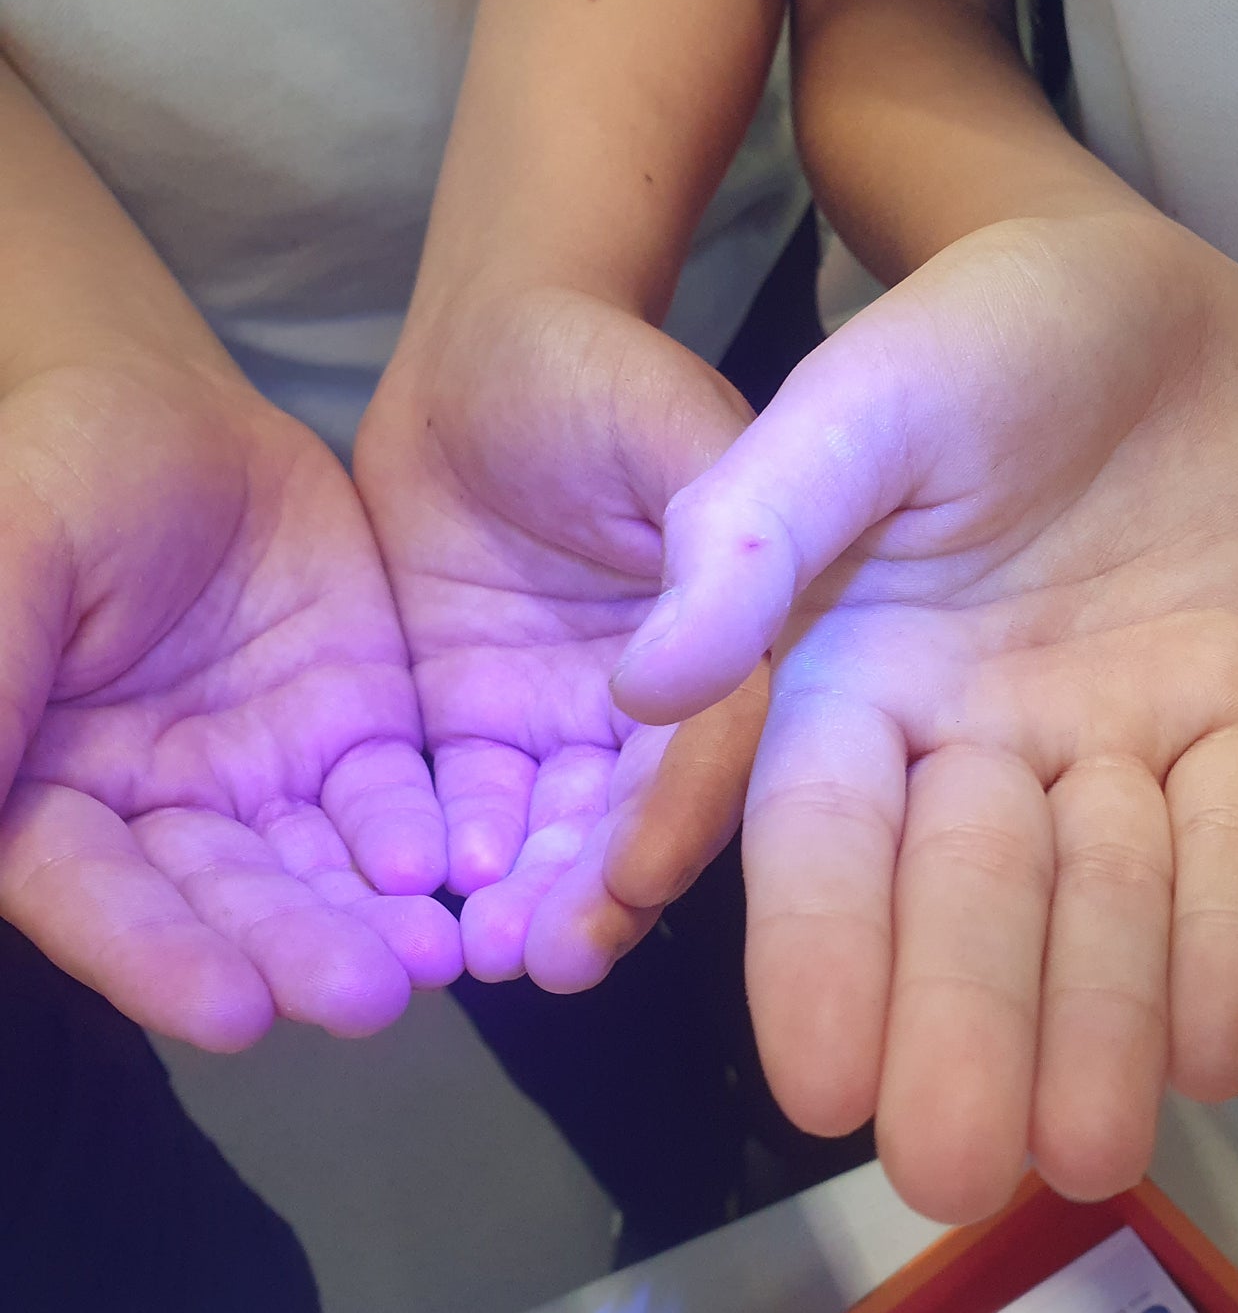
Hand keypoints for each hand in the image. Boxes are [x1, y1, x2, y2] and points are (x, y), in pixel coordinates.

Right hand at [0, 362, 458, 1049]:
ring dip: (370, 922)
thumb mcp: (9, 556)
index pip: (91, 892)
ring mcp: (257, 779)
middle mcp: (151, 810)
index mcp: (39, 789)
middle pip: (220, 900)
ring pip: (314, 871)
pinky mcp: (348, 741)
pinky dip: (422, 843)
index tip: (234, 1015)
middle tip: (369, 1000)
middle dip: (292, 952)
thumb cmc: (54, 472)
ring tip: (434, 959)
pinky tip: (460, 872)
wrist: (168, 405)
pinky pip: (390, 804)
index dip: (156, 954)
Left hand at [355, 288, 763, 990]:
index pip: (719, 753)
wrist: (473, 355)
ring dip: (523, 897)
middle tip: (543, 958)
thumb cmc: (596, 373)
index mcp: (739, 649)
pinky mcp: (477, 724)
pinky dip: (444, 853)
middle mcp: (662, 710)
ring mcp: (567, 723)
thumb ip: (721, 549)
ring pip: (552, 831)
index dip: (679, 818)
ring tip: (483, 950)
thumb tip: (713, 674)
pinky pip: (461, 802)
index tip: (632, 879)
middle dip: (593, 893)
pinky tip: (423, 890)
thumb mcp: (681, 435)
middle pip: (635, 819)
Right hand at [611, 212, 1237, 1221]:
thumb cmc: (973, 337)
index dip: (820, 963)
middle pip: (965, 907)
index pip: (823, 849)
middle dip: (962, 1030)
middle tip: (960, 1171)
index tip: (816, 1089)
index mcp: (852, 687)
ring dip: (1099, 1020)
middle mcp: (976, 745)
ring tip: (1091, 1145)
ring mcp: (1115, 741)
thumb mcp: (858, 406)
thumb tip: (646, 684)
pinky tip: (1218, 1044)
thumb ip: (757, 529)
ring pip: (1105, 900)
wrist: (1147, 290)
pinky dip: (1229, 935)